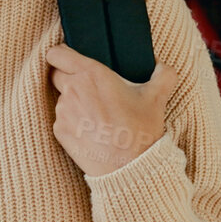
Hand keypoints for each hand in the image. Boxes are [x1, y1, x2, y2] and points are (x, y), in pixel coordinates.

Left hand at [45, 43, 177, 175]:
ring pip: (61, 97)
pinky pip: (62, 118)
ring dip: (73, 100)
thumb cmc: (141, 130)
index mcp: (91, 74)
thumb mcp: (157, 97)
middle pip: (56, 74)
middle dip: (69, 76)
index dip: (61, 53)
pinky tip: (91, 128)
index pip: (57, 53)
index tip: (69, 58)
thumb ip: (163, 74)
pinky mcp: (59, 131)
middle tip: (90, 86)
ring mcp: (63, 112)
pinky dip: (72, 120)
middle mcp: (72, 90)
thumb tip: (160, 65)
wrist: (129, 168)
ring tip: (96, 112)